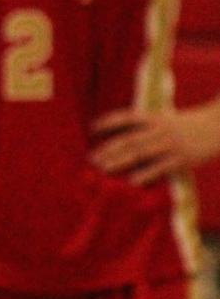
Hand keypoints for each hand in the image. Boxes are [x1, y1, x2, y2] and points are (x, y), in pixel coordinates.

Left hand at [91, 107, 219, 185]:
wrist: (218, 127)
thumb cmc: (189, 125)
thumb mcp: (167, 119)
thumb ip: (147, 126)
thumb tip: (123, 137)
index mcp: (155, 117)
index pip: (126, 117)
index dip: (108, 122)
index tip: (91, 129)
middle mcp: (160, 129)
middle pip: (129, 139)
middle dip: (108, 149)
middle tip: (91, 159)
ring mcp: (171, 144)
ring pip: (140, 153)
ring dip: (119, 160)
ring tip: (102, 168)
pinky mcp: (183, 159)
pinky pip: (161, 167)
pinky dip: (146, 174)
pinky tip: (132, 181)